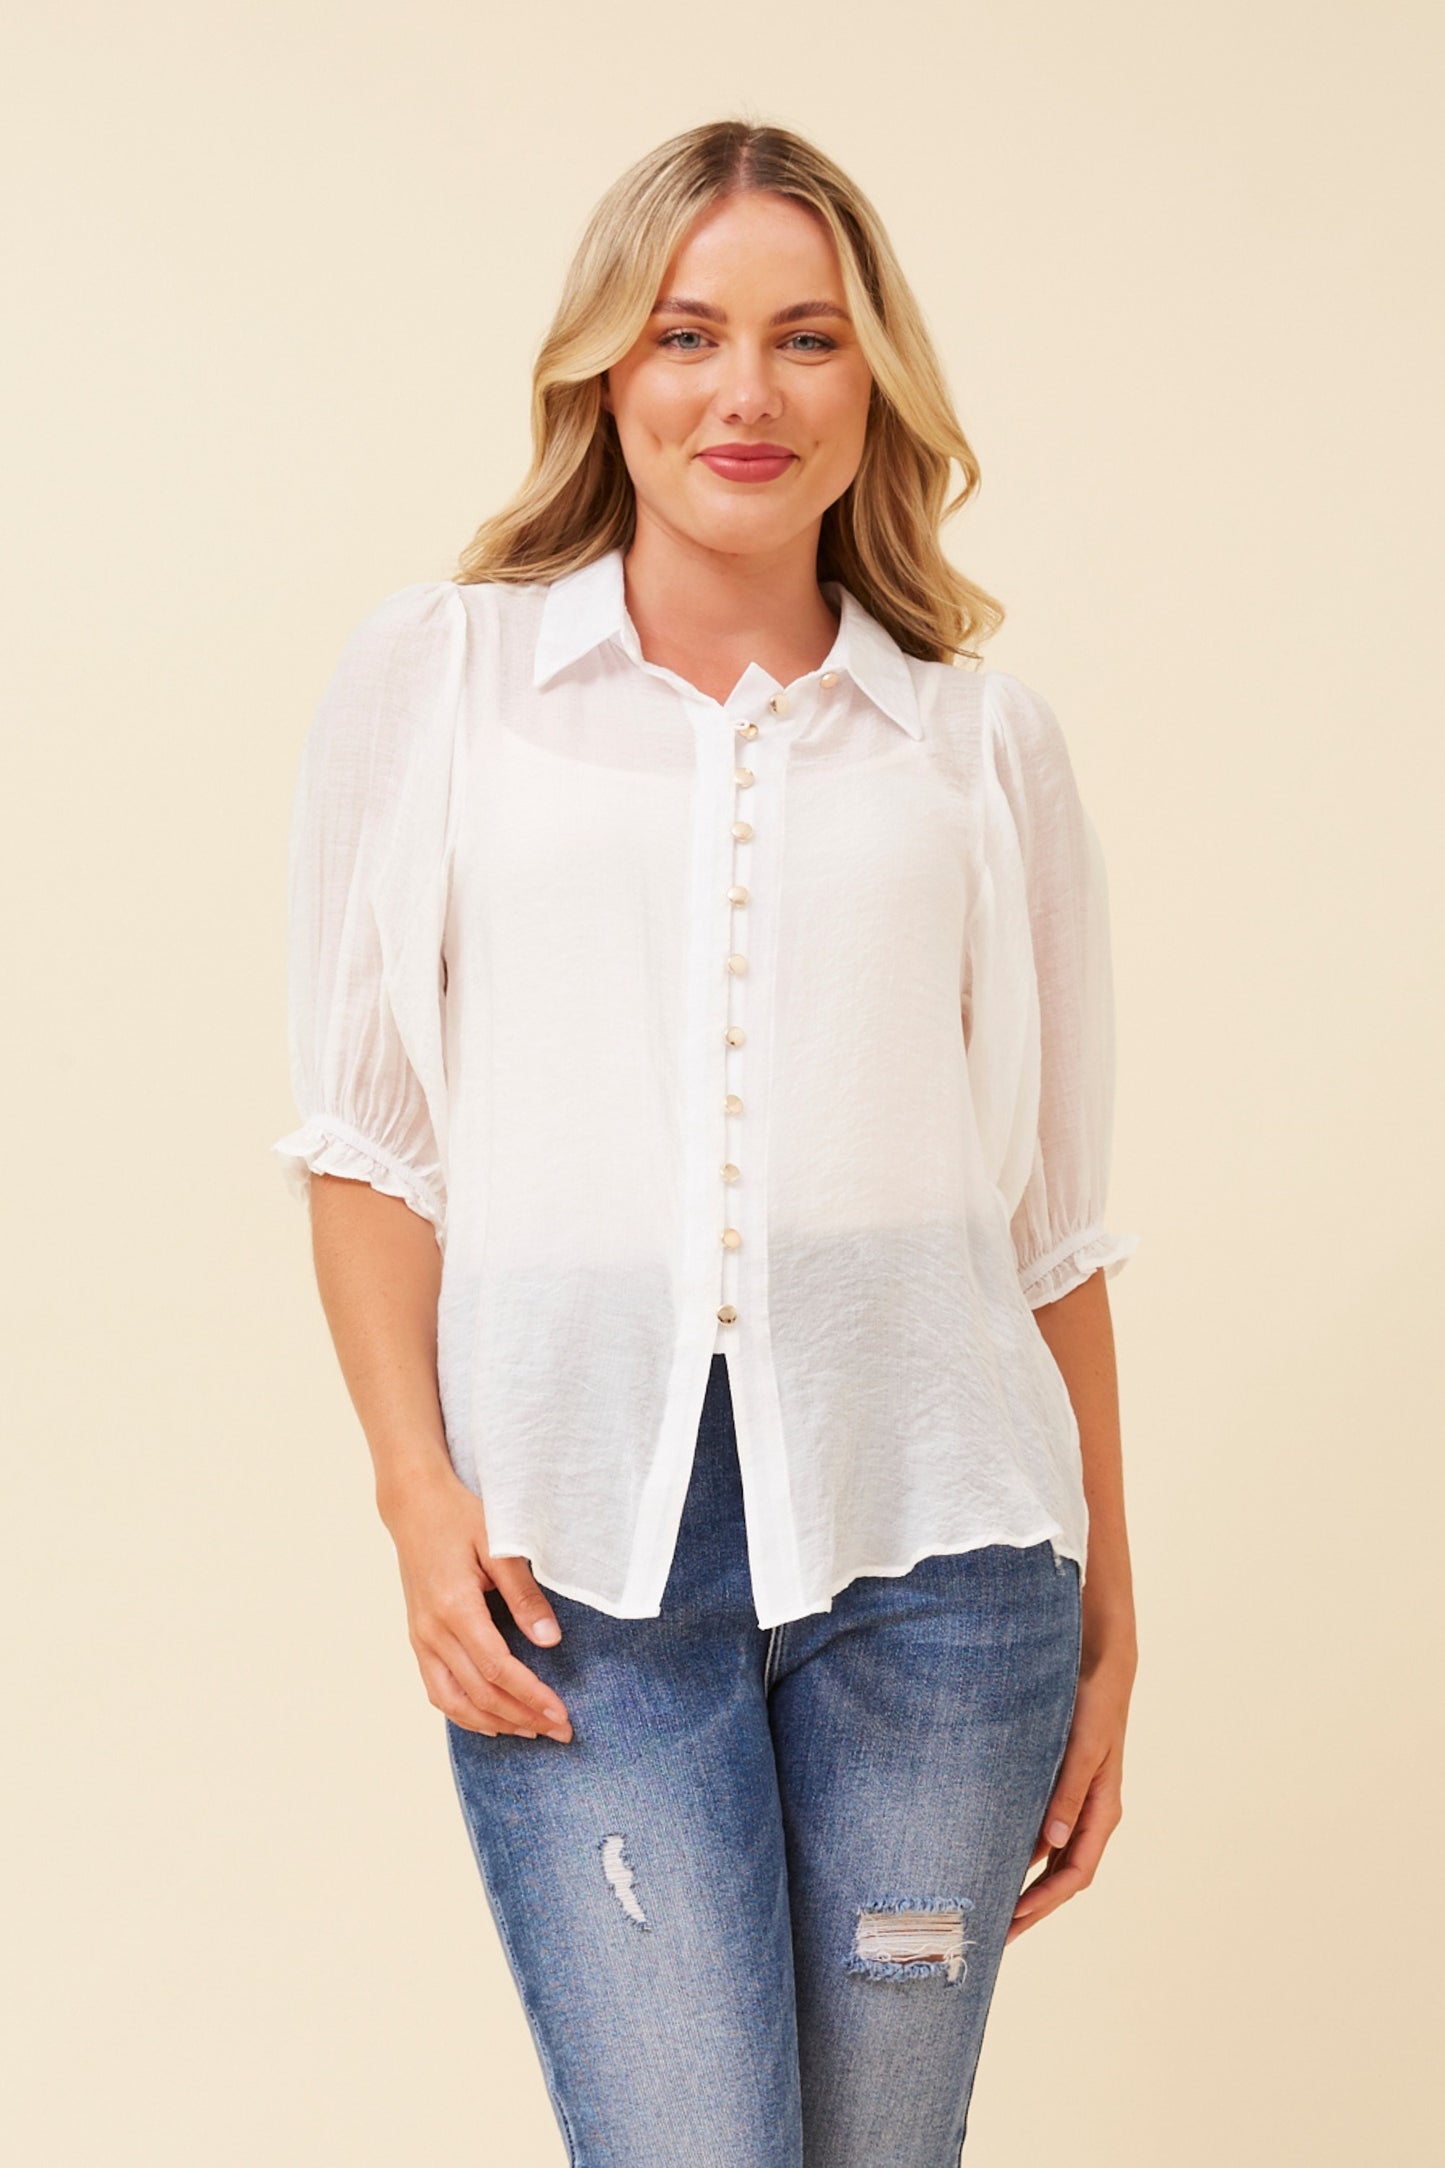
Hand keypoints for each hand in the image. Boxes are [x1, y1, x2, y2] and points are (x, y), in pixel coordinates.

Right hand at [381, 1469, 573, 1741]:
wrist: (414, 1505)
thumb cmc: (459, 1517)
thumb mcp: (500, 1546)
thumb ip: (524, 1595)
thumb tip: (550, 1640)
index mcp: (454, 1607)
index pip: (498, 1669)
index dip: (531, 1696)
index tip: (561, 1713)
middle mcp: (432, 1631)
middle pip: (479, 1693)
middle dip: (522, 1717)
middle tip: (560, 1731)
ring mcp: (421, 1637)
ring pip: (453, 1701)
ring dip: (494, 1722)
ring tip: (531, 1730)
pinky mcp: (418, 1638)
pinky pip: (437, 1689)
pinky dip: (463, 1713)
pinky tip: (490, 1720)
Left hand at [1004, 1642, 1133, 1944]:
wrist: (1098, 1664)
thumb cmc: (1093, 1705)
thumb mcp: (1083, 1749)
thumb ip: (1068, 1794)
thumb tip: (1051, 1845)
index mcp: (1102, 1812)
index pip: (1075, 1874)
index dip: (1045, 1902)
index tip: (1013, 1921)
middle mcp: (1089, 1814)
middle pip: (1062, 1876)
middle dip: (1032, 1907)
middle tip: (995, 1934)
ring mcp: (1074, 1802)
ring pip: (1051, 1858)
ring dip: (1025, 1883)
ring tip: (991, 1906)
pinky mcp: (1059, 1786)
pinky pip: (1041, 1831)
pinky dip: (1021, 1851)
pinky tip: (994, 1857)